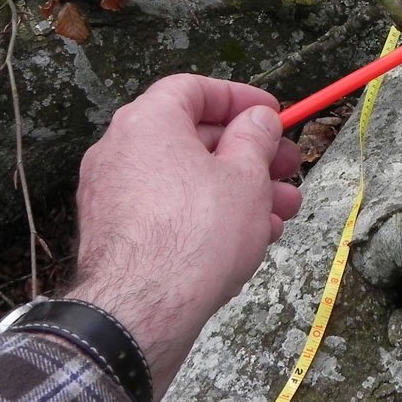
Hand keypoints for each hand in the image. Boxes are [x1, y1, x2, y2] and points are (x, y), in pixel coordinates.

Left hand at [68, 75, 301, 400]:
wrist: (142, 312)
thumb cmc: (193, 237)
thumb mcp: (246, 176)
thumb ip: (256, 138)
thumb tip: (258, 120)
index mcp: (148, 122)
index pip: (195, 89)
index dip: (240, 98)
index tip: (272, 114)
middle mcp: (121, 151)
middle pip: (195, 138)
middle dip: (250, 154)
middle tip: (288, 168)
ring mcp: (114, 195)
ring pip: (187, 180)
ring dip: (238, 191)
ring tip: (282, 212)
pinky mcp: (117, 235)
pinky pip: (170, 212)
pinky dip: (208, 216)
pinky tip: (249, 239)